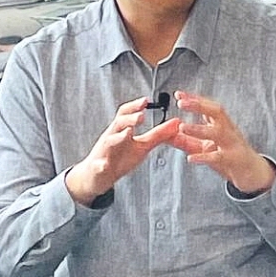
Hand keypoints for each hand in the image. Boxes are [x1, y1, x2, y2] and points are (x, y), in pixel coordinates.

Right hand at [66, 96, 181, 205]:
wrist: (98, 176)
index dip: (135, 106)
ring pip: (109, 141)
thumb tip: (177, 122)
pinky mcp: (98, 168)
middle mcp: (111, 137)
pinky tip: (104, 165)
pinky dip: (101, 164)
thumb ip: (159, 134)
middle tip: (141, 116)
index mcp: (121, 130)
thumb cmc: (120, 158)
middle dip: (129, 119)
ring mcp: (103, 152)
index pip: (126, 114)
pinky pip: (99, 166)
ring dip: (118, 136)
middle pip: (118, 124)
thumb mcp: (142, 145)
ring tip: (128, 132)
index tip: (146, 100)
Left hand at [169, 90, 275, 194]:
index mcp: (222, 125)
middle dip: (199, 105)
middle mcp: (228, 131)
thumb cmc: (229, 157)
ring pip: (218, 132)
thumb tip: (166, 134)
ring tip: (183, 127)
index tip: (179, 95)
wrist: (252, 173)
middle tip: (182, 103)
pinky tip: (191, 158)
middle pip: (217, 112)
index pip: (208, 107)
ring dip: (199, 129)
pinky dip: (204, 157)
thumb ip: (186, 140)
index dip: (194, 99)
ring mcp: (232, 144)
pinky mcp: (233, 159)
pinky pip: (219, 157)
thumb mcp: (206, 147)